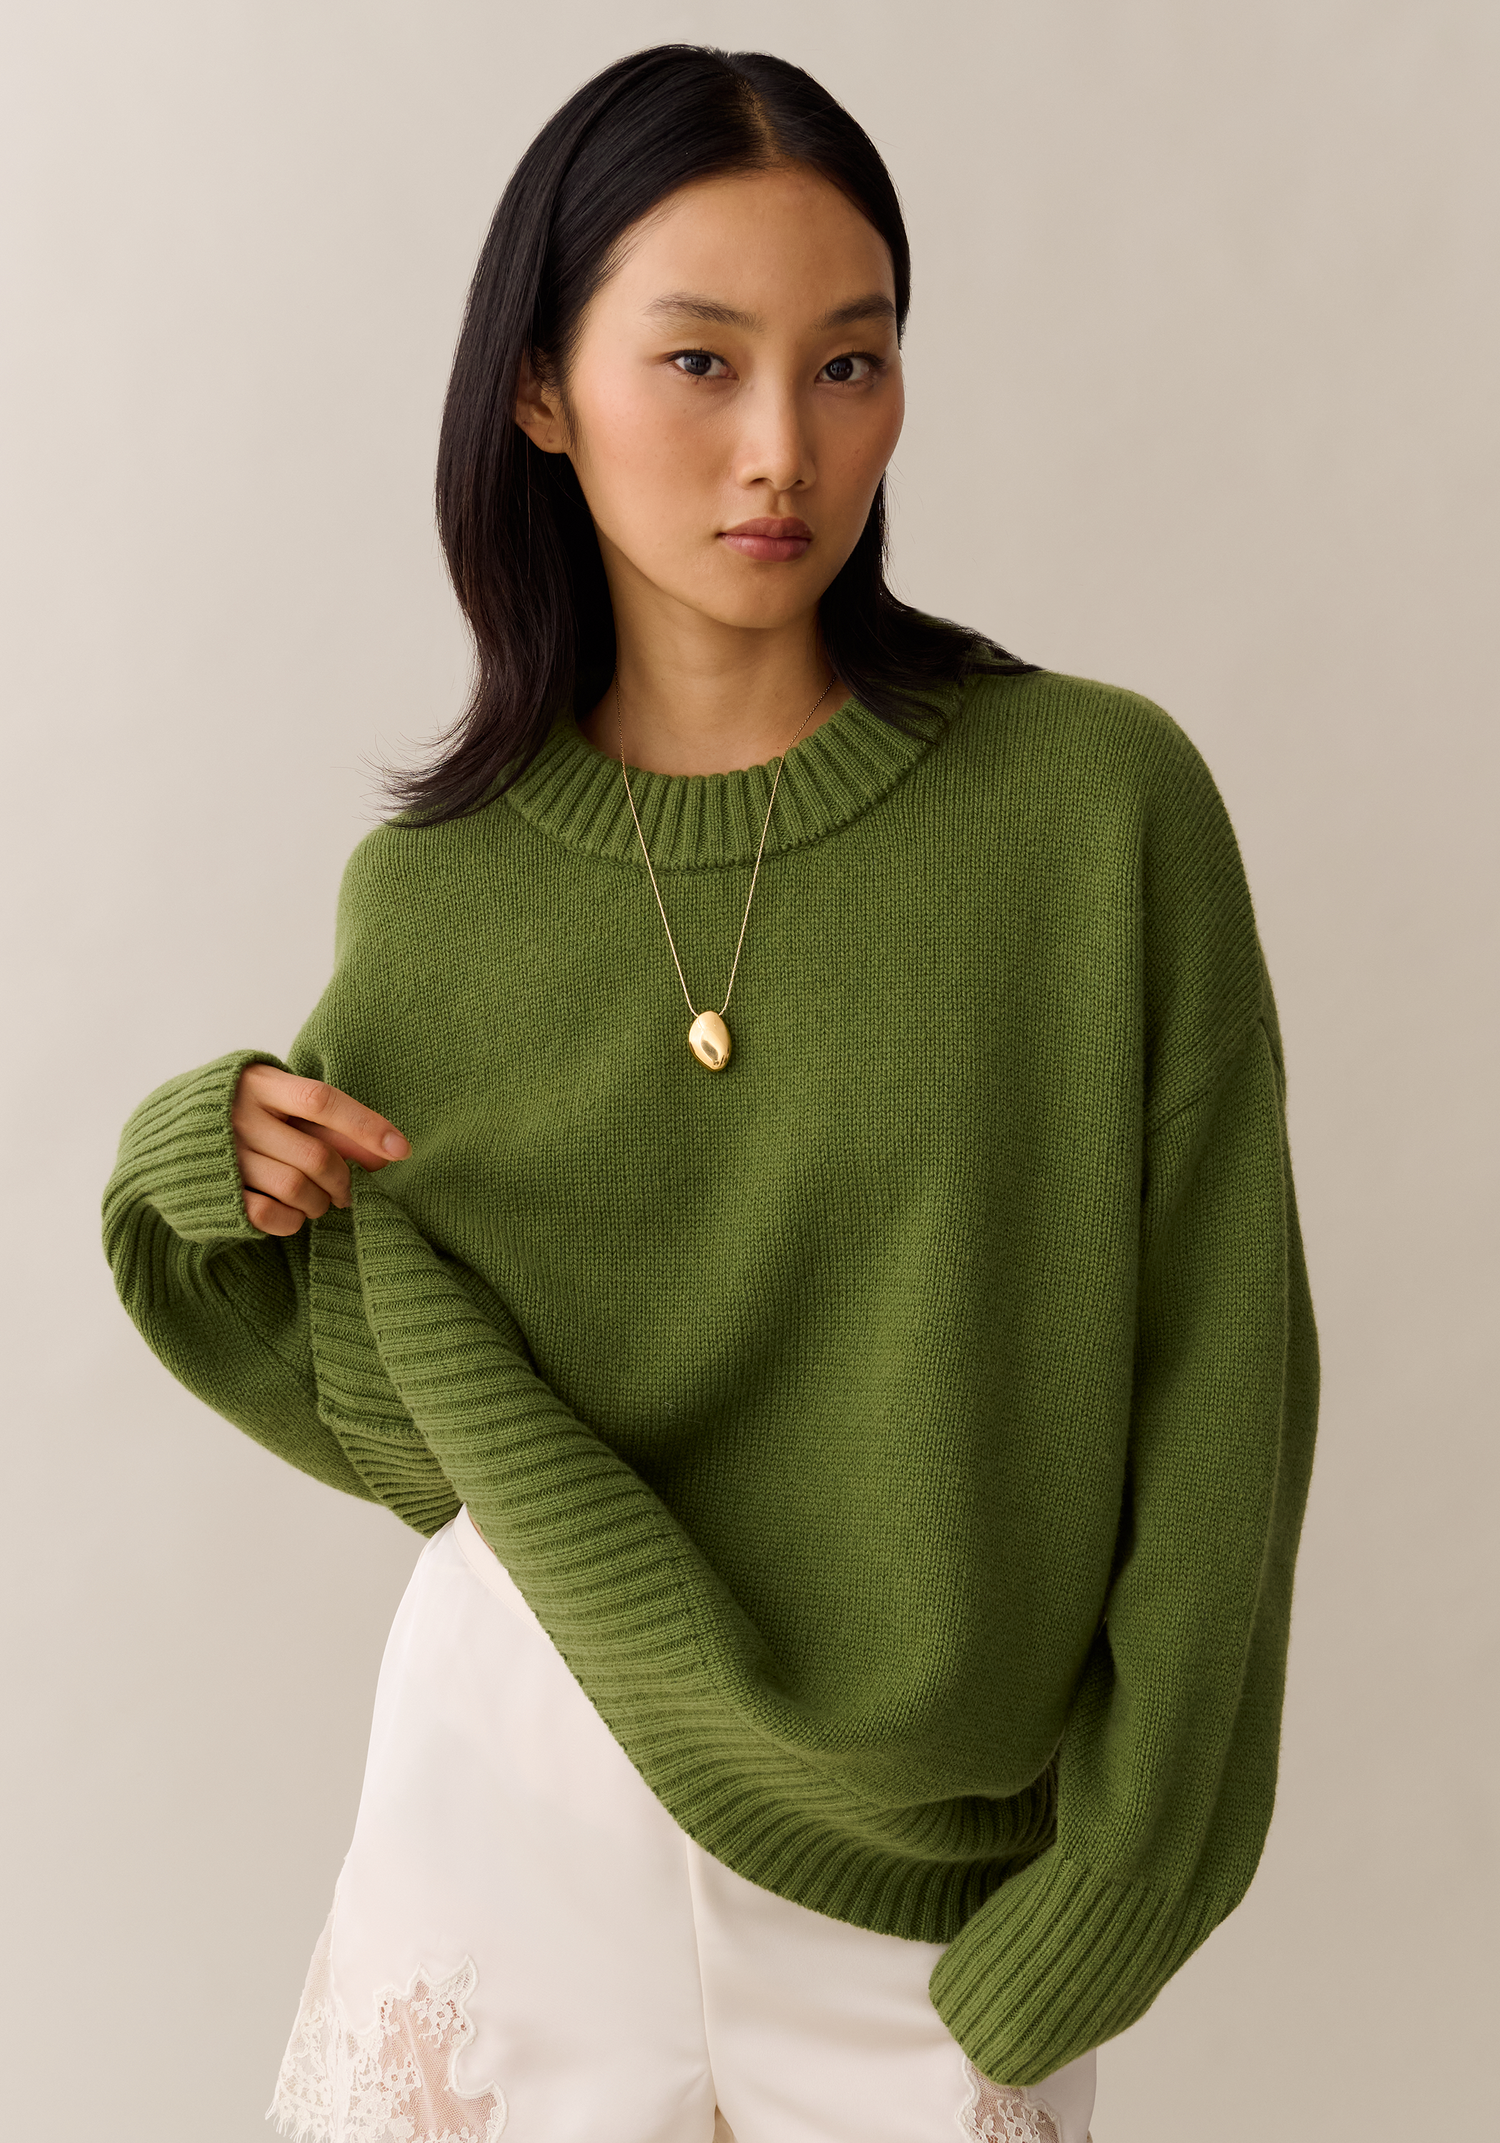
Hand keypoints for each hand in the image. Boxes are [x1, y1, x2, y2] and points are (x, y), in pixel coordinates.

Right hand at [231, 1063, 409, 1236]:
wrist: (164, 1135)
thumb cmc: (243, 1115)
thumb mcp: (282, 1105)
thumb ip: (331, 1125)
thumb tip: (388, 1154)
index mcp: (260, 1083)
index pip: (322, 1101)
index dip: (366, 1126)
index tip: (402, 1150)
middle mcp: (239, 1116)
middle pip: (315, 1155)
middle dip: (343, 1180)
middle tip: (346, 1191)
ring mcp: (225, 1155)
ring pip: (296, 1188)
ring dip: (319, 1203)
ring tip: (319, 1201)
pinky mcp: (216, 1191)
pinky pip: (269, 1214)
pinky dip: (293, 1221)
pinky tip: (294, 1214)